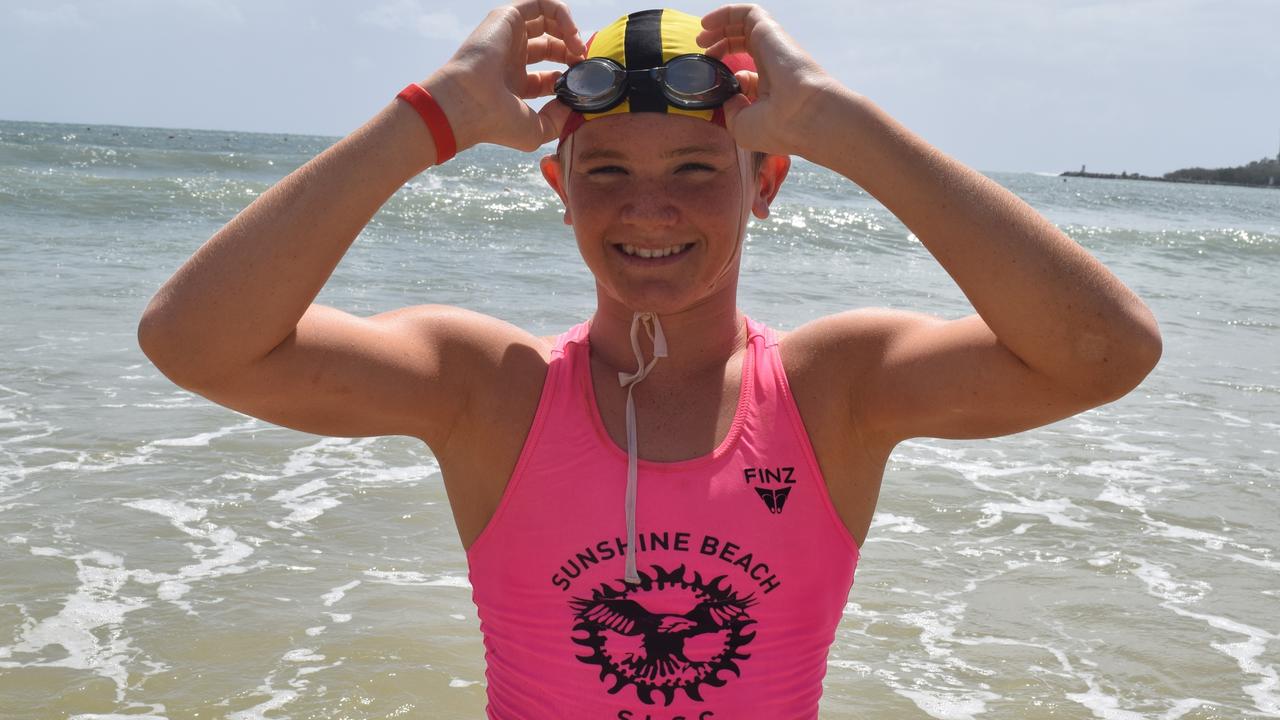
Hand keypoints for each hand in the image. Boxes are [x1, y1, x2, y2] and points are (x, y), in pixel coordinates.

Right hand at [424, 0, 585, 152]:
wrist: (469, 103)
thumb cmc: (496, 122)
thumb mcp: (536, 131)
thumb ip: (559, 120)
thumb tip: (575, 106)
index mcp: (515, 84)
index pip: (549, 77)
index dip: (569, 77)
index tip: (581, 85)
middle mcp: (510, 58)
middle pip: (550, 46)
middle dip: (571, 52)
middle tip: (582, 63)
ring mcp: (507, 36)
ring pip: (546, 21)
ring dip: (569, 31)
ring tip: (579, 48)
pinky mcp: (506, 17)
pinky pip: (541, 4)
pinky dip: (562, 14)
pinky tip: (572, 33)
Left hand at [697, 5, 838, 156]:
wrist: (800, 114)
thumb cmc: (776, 127)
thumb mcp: (742, 126)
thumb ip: (731, 110)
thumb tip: (728, 96)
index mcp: (770, 90)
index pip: (747, 75)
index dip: (726, 73)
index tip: (711, 79)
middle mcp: (773, 66)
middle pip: (744, 45)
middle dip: (720, 43)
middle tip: (702, 49)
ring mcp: (772, 47)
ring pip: (745, 25)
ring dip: (720, 26)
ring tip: (700, 36)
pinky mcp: (769, 31)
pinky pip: (747, 13)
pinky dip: (726, 13)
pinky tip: (707, 23)